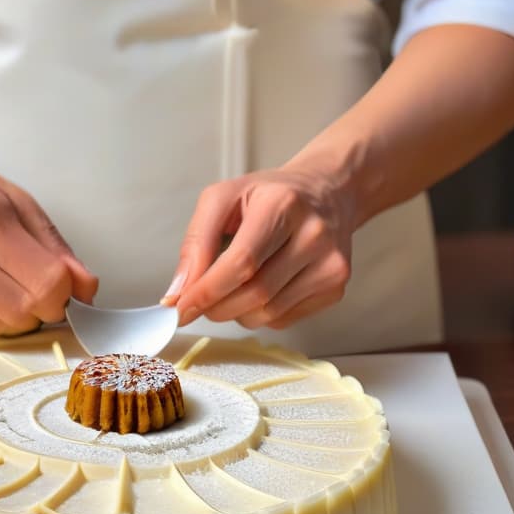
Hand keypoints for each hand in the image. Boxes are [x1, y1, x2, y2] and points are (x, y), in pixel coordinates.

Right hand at [0, 146, 97, 334]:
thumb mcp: (14, 199)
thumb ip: (54, 246)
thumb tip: (86, 288)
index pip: (46, 283)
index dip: (66, 291)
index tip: (65, 284)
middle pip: (24, 311)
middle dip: (43, 306)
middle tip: (37, 285)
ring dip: (16, 313)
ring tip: (3, 280)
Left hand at [162, 164, 354, 329]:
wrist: (327, 193)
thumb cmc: (270, 195)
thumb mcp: (223, 198)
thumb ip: (196, 242)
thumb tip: (178, 293)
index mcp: (283, 204)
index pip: (241, 262)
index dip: (206, 291)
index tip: (180, 307)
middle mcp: (314, 235)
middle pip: (254, 292)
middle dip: (216, 306)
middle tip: (199, 302)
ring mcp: (330, 264)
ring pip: (267, 313)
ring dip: (236, 312)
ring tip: (232, 288)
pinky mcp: (336, 287)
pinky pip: (283, 319)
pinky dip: (259, 313)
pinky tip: (260, 289)